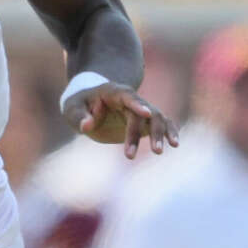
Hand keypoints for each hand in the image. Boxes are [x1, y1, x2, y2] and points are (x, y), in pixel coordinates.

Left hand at [62, 82, 179, 158]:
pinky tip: (175, 144)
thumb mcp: (73, 110)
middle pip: (142, 112)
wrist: (88, 104)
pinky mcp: (146, 120)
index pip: (126, 96)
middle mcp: (130, 99)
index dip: (136, 104)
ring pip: (157, 118)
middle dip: (139, 133)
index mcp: (112, 92)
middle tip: (133, 155)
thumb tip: (87, 126)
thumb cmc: (79, 105)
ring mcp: (140, 109)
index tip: (146, 113)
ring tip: (158, 152)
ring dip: (160, 133)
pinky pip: (163, 123)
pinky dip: (170, 131)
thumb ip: (80, 117)